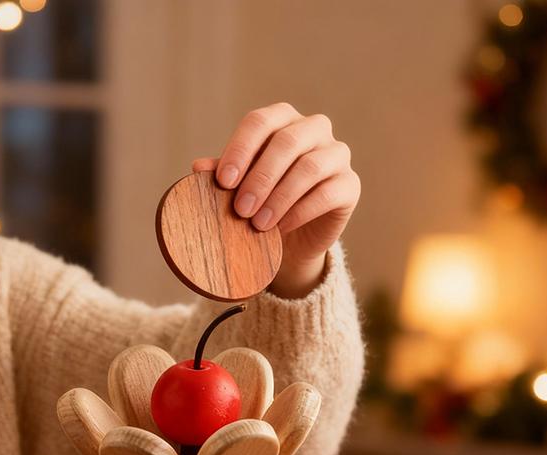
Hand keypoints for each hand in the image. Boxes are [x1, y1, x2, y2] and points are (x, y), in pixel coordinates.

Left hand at [192, 102, 359, 297]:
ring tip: (258, 224)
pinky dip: (300, 212)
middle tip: (240, 209)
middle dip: (260, 177)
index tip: (223, 182)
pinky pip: (327, 193)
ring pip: (310, 167)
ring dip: (279, 197)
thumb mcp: (238, 190)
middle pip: (287, 142)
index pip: (260, 121)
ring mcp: (336, 155)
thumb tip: (197, 167)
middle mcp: (314, 129)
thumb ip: (222, 175)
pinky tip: (281, 229)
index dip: (240, 149)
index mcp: (283, 121)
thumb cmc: (261, 204)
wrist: (292, 240)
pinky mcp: (350, 185)